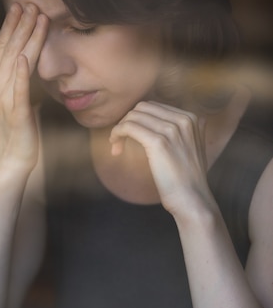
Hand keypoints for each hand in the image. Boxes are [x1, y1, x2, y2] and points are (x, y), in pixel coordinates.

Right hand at [0, 3, 48, 171]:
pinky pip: (18, 90)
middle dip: (20, 25)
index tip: (21, 5)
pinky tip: (26, 57)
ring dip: (25, 40)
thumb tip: (1, 53)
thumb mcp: (11, 96)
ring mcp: (5, 99)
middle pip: (10, 49)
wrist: (11, 158)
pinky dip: (21, 73)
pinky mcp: (16, 113)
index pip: (5, 47)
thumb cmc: (16, 128)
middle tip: (30, 2)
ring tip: (35, 19)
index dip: (12, 25)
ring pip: (16, 63)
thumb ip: (9, 74)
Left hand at [109, 101, 212, 216]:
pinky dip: (117, 133)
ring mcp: (172, 129)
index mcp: (191, 118)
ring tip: (116, 146)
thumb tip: (159, 125)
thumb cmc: (187, 180)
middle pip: (143, 108)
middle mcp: (184, 119)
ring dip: (120, 129)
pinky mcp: (159, 142)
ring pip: (134, 116)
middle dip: (127, 121)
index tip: (130, 137)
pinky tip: (115, 146)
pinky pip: (129, 127)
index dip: (138, 120)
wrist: (192, 200)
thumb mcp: (191, 148)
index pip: (154, 107)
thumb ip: (181, 132)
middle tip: (119, 141)